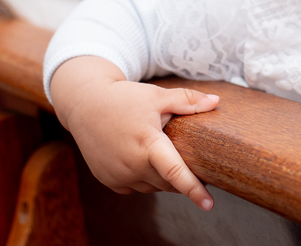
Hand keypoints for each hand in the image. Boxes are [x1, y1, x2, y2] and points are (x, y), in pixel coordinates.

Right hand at [49, 56, 220, 210]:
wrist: (84, 104)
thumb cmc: (123, 98)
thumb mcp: (157, 96)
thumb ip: (188, 101)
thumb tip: (216, 101)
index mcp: (147, 144)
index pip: (175, 172)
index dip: (194, 190)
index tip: (209, 204)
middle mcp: (131, 165)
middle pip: (168, 181)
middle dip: (180, 173)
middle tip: (183, 153)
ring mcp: (119, 176)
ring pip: (153, 187)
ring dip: (161, 176)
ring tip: (157, 150)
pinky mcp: (109, 181)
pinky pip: (136, 187)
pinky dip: (144, 178)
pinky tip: (140, 158)